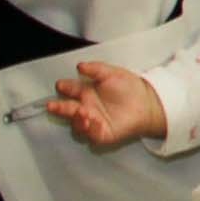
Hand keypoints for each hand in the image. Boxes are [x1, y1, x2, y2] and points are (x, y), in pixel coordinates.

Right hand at [46, 59, 168, 149]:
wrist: (148, 102)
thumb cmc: (128, 87)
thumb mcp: (112, 73)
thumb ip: (96, 69)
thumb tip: (80, 66)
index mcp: (86, 92)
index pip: (71, 90)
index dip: (64, 88)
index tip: (60, 85)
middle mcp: (86, 108)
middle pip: (68, 109)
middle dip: (59, 108)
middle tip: (52, 105)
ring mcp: (92, 122)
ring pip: (77, 124)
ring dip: (75, 119)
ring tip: (80, 112)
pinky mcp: (102, 134)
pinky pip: (92, 134)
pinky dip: (90, 129)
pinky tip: (92, 121)